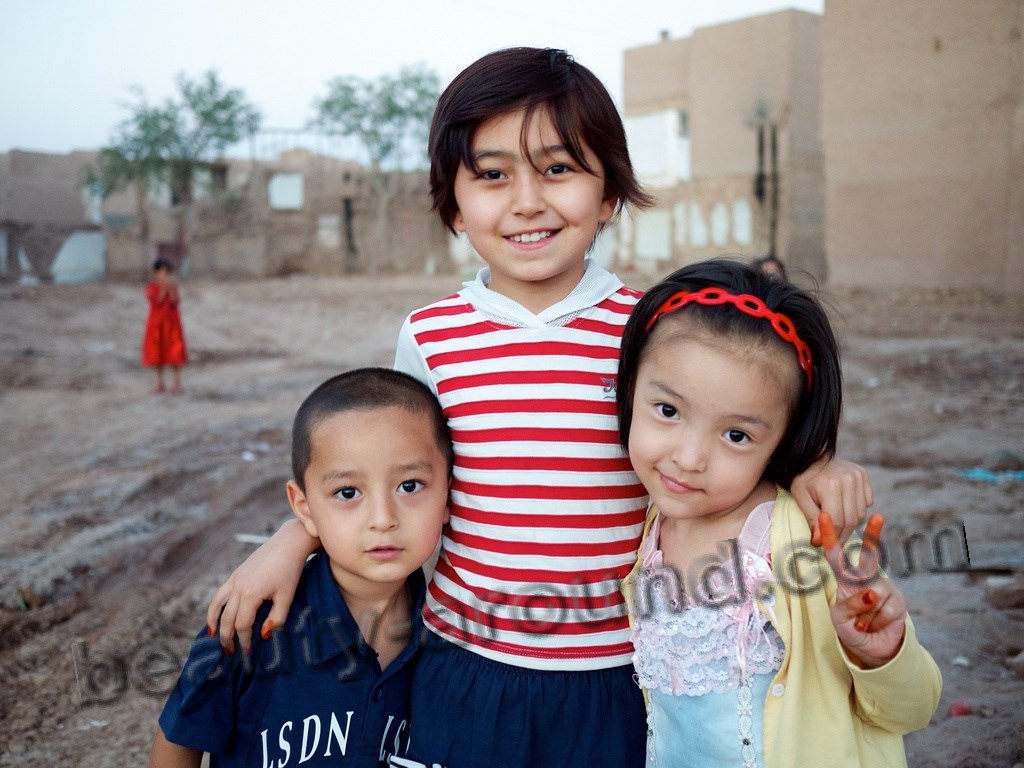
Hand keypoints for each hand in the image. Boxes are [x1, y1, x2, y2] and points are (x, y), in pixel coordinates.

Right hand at [205, 519, 316, 654]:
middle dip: (227, 638)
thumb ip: (276, 619)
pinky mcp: (236, 574)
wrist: (289, 543)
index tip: (247, 653)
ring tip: (214, 637)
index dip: (244, 641)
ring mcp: (234, 579)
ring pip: (217, 605)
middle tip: (230, 653)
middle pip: (227, 619)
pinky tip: (216, 617)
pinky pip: (220, 594)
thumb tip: (263, 635)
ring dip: (214, 623)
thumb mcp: (287, 596)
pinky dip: (215, 607)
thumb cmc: (291, 570)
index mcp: (251, 594)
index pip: (242, 625)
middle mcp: (238, 586)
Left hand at [790, 457, 872, 544]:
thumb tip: (819, 542)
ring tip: (836, 522)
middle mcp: (848, 479)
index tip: (826, 547)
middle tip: (834, 543)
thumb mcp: (801, 498)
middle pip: (851, 519)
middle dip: (842, 535)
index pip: (837, 521)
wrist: (812, 457)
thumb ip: (811, 519)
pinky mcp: (864, 475)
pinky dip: (857, 509)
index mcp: (830, 485)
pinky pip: (866, 503)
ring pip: (861, 513)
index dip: (832, 537)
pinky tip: (844, 506)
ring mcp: (858, 476)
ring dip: (849, 522)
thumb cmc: (803, 480)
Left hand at [819, 512, 906, 668]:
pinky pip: (884, 610)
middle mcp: (866, 579)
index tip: (824, 516)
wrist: (873, 649)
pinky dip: (875, 623)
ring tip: (862, 624)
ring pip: (873, 595)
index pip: (836, 556)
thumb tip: (871, 593)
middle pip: (869, 555)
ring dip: (864, 616)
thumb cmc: (851, 627)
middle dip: (873, 535)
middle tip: (878, 516)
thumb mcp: (840, 618)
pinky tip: (872, 626)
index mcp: (845, 579)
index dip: (830, 536)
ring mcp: (884, 588)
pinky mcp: (898, 601)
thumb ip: (849, 604)